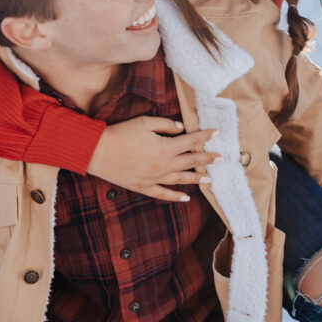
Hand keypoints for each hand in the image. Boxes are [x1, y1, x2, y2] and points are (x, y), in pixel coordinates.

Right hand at [87, 117, 220, 201]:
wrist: (98, 152)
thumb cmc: (121, 134)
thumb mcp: (145, 122)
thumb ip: (166, 125)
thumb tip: (182, 128)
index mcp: (166, 147)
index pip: (192, 141)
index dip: (205, 136)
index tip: (217, 133)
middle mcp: (164, 165)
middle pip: (191, 161)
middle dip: (208, 159)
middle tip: (222, 158)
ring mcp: (155, 178)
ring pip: (181, 180)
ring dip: (197, 179)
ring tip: (210, 179)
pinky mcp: (144, 187)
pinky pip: (163, 194)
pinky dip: (175, 197)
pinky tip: (186, 198)